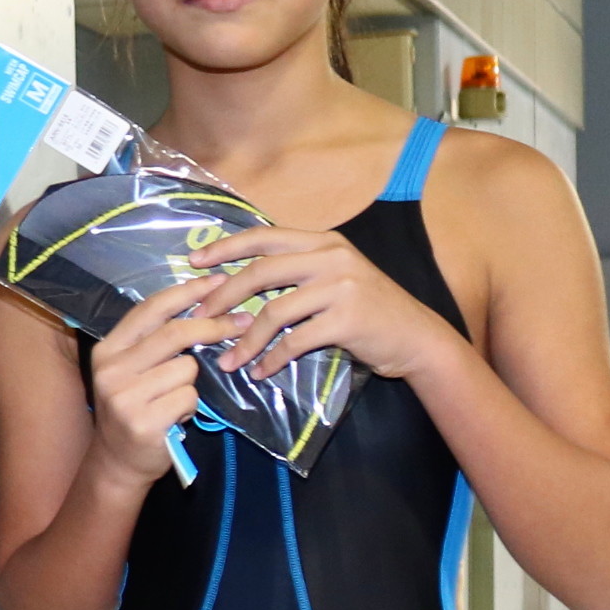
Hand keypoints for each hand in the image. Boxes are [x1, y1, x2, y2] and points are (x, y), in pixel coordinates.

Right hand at [79, 276, 215, 487]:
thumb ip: (156, 341)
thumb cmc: (134, 409)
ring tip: (175, 399)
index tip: (219, 281)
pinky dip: (190, 407)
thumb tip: (205, 305)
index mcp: (108, 349)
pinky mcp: (143, 422)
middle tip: (242, 323)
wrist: (117, 463)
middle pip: (174, 333)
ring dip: (192, 382)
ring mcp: (124, 397)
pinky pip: (189, 398)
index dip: (187, 292)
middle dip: (214, 325)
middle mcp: (110, 370)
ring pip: (186, 369)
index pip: (151, 309)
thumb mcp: (132, 370)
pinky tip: (174, 418)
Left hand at [175, 225, 464, 384]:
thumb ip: (297, 271)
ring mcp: (341, 286)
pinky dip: (272, 359)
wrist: (416, 337)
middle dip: (222, 297)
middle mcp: (331, 256)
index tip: (194, 262)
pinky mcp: (347, 319)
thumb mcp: (334, 278)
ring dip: (244, 340)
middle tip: (198, 320)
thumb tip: (239, 280)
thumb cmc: (368, 310)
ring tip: (227, 361)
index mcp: (323, 241)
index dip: (225, 248)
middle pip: (260, 272)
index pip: (264, 237)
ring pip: (273, 311)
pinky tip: (261, 372)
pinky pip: (295, 340)